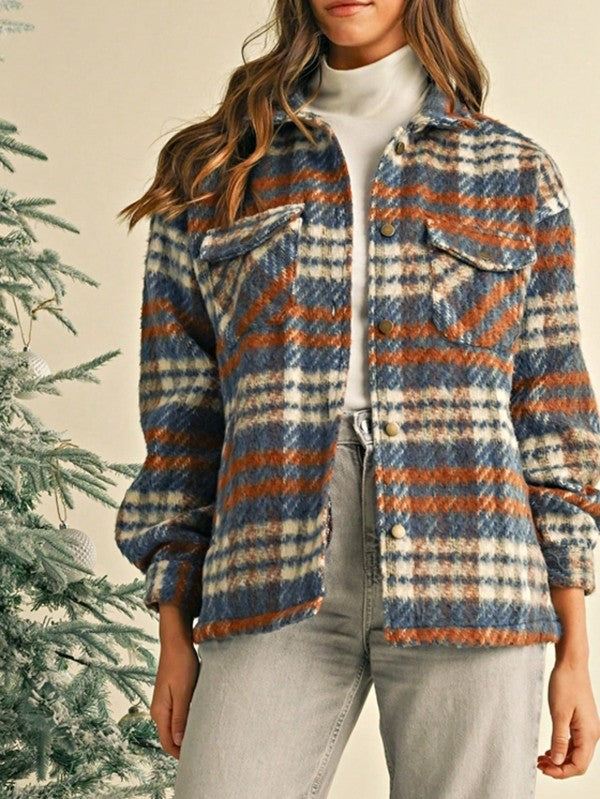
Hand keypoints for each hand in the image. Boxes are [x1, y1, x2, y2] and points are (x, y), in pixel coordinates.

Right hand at [150, 604, 199, 758]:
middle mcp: (159, 710)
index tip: (196, 759)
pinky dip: (185, 723)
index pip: (167, 742)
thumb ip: (180, 717)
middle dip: (183, 746)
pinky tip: (197, 721)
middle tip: (203, 751)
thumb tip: (177, 742)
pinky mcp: (170, 696)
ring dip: (185, 734)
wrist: (176, 643)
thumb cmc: (181, 664)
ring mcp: (164, 703)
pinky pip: (176, 716)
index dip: (180, 754)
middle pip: (169, 737)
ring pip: (173, 727)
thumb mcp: (183, 692)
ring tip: (202, 738)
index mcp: (160, 712)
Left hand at [537, 657, 599, 778]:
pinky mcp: (582, 721)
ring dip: (560, 758)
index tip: (544, 769)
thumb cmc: (565, 684)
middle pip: (578, 761)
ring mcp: (588, 727)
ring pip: (576, 752)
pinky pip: (575, 742)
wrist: (571, 664)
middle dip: (560, 767)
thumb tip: (558, 762)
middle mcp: (592, 733)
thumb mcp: (559, 714)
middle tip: (540, 764)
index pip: (579, 765)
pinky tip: (550, 749)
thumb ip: (559, 739)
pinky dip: (563, 748)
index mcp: (589, 734)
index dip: (561, 772)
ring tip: (542, 758)